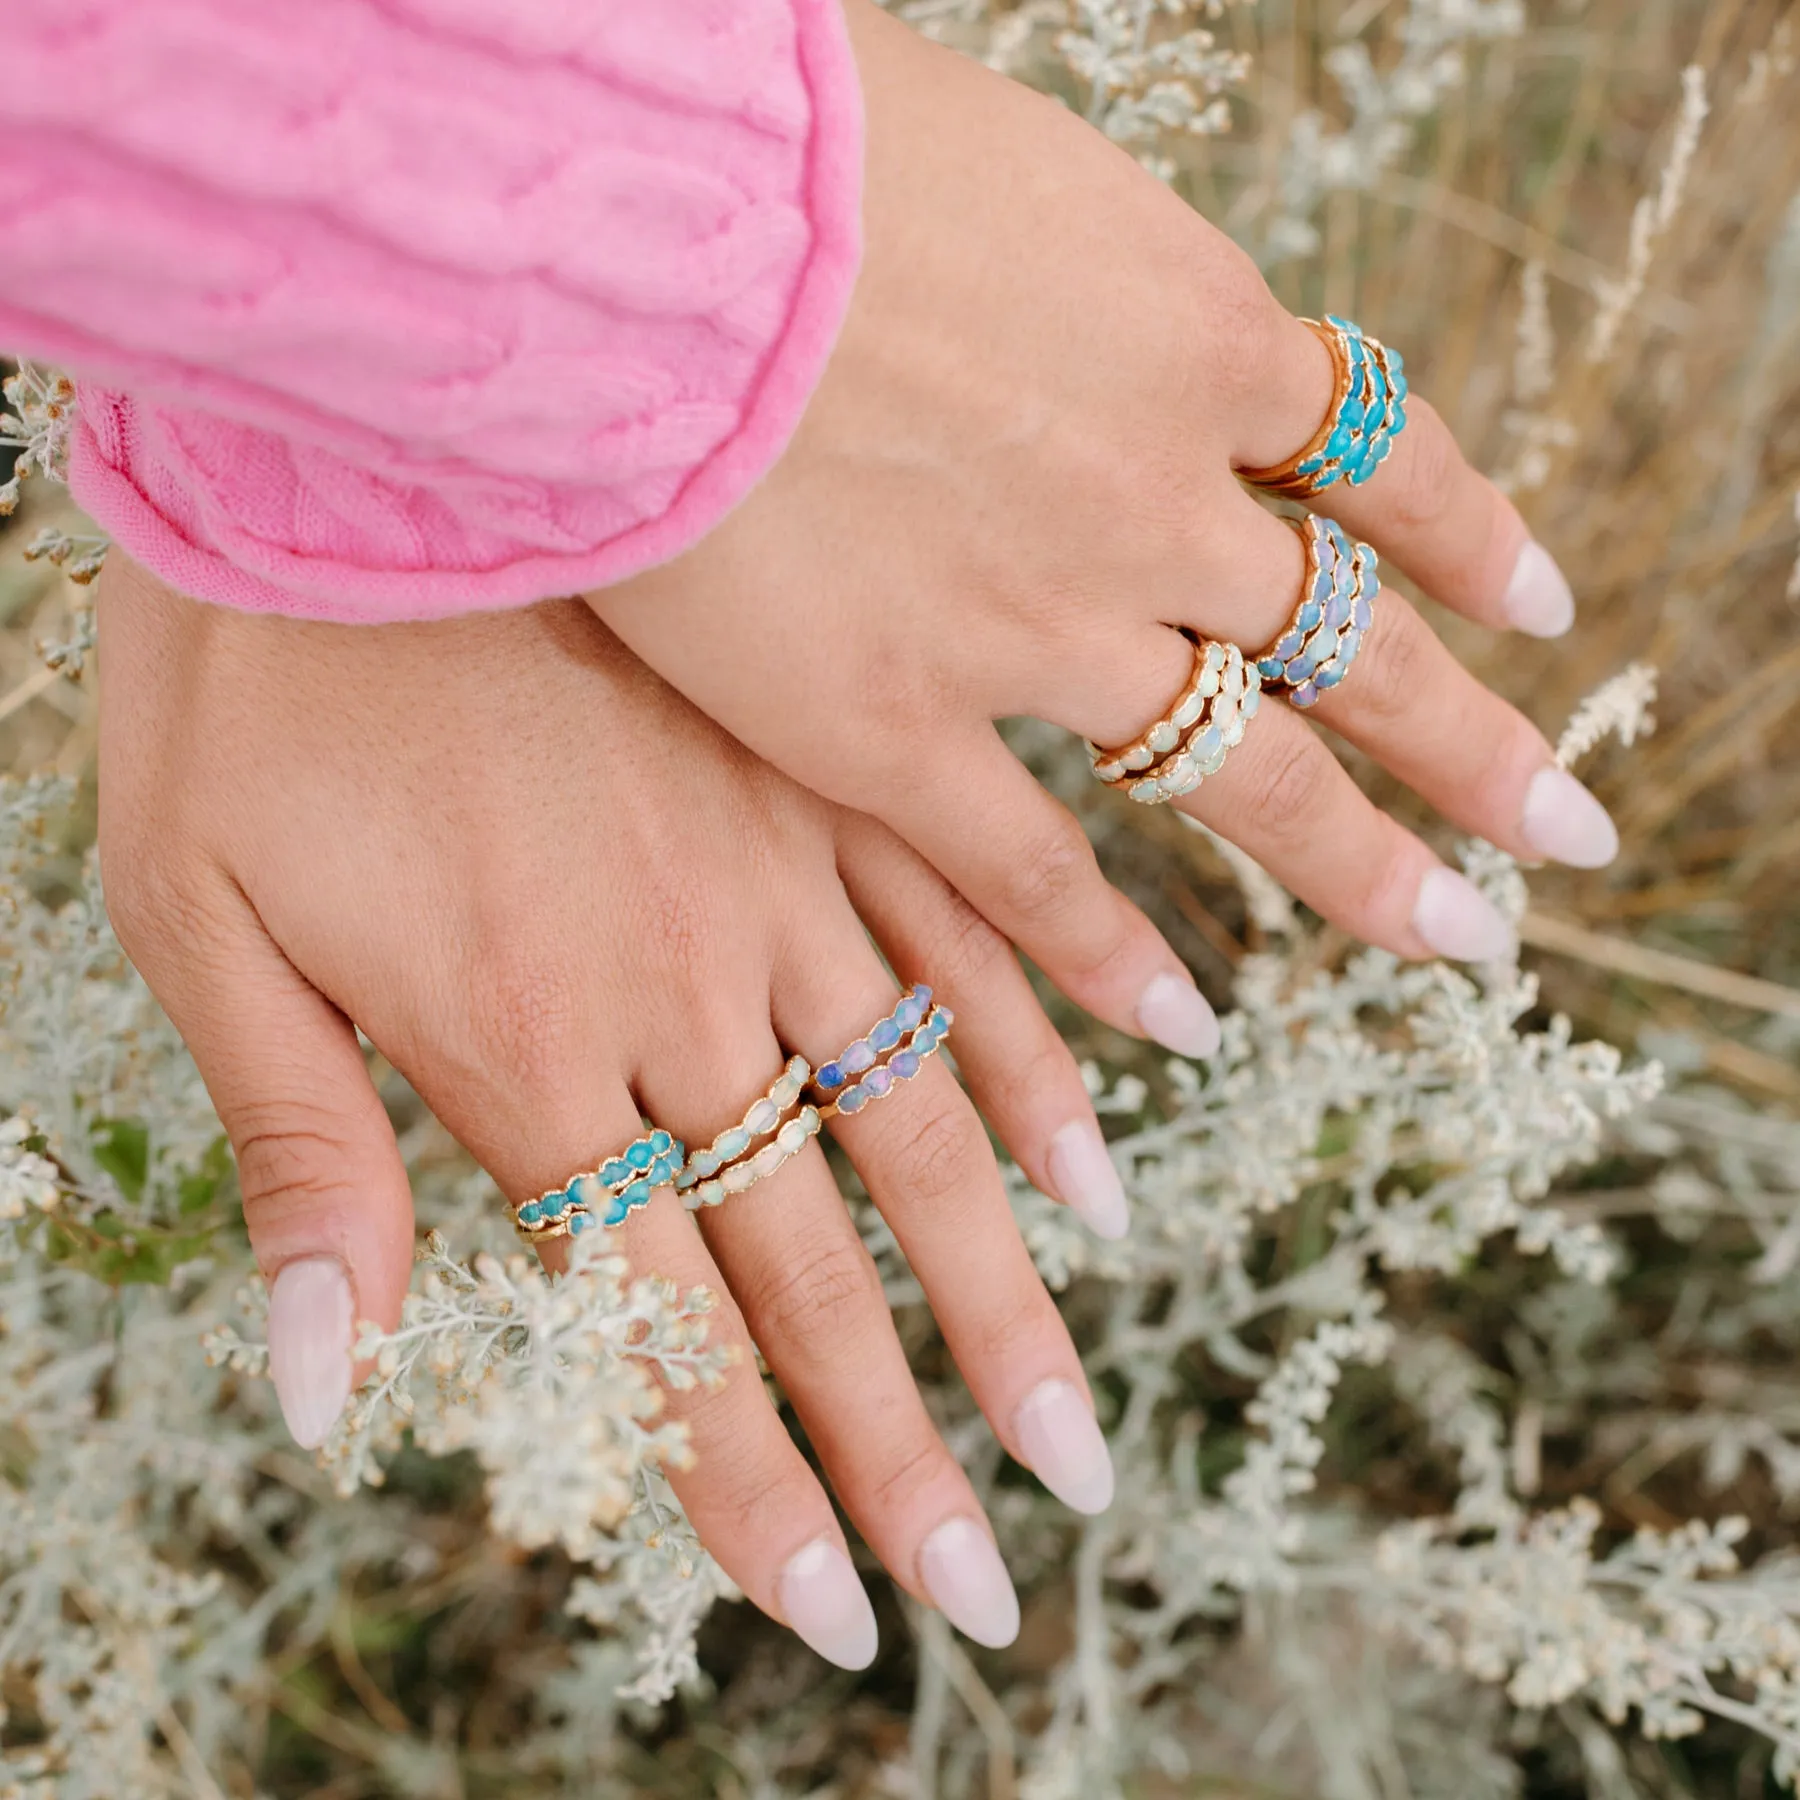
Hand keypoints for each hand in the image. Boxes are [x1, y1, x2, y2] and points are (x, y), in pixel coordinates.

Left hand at [98, 556, 1129, 1664]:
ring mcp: (778, 869)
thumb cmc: (248, 675)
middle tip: (1002, 1578)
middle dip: (906, 1435)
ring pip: (913, 1121)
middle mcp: (684, 983)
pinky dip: (1042, 1044)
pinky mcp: (823, 765)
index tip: (847, 1609)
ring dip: (994, 1287)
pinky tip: (1112, 1137)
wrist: (362, 433)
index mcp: (526, 1044)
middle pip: (814, 1257)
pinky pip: (961, 927)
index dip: (756, 1482)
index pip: (665, 1323)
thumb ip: (303, 1155)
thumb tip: (332, 1390)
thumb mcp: (201, 915)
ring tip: (1072, 1417)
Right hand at [592, 0, 1615, 1010]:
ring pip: (1253, 774)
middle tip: (1561, 829)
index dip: (1463, 536)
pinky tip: (1193, 1027)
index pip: (1373, 455)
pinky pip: (1041, 869)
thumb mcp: (986, 149)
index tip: (1535, 604)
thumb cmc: (776, 129)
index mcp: (1183, 327)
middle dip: (1473, 743)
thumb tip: (1063, 281)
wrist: (631, 214)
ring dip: (1368, 862)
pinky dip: (1118, 955)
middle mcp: (1151, 494)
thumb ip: (1059, 261)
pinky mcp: (892, 721)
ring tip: (1463, 934)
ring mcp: (1040, 620)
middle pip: (1357, 643)